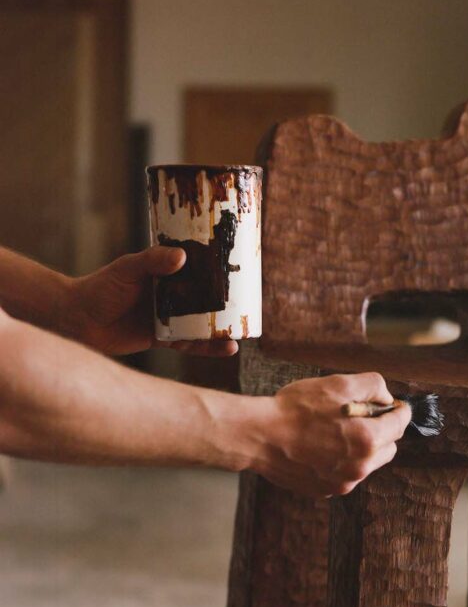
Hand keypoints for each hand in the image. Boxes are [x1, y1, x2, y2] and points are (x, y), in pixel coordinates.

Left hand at [67, 247, 238, 356]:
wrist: (78, 320)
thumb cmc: (100, 288)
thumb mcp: (127, 269)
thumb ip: (153, 262)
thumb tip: (182, 257)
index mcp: (167, 274)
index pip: (199, 270)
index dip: (220, 270)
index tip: (243, 269)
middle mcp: (172, 296)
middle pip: (207, 299)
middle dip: (229, 303)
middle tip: (251, 304)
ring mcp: (170, 318)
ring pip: (204, 324)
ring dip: (223, 329)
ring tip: (242, 333)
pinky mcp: (165, 338)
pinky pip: (192, 344)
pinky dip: (209, 347)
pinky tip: (226, 349)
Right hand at [246, 373, 410, 496]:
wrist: (259, 435)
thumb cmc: (297, 408)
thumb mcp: (338, 384)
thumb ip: (373, 386)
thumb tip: (386, 398)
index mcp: (368, 439)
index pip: (401, 423)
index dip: (399, 409)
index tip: (392, 405)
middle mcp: (360, 466)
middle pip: (389, 447)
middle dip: (382, 430)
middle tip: (363, 415)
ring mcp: (344, 482)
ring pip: (368, 463)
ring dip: (362, 447)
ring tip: (337, 431)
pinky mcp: (327, 490)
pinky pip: (347, 474)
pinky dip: (343, 461)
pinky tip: (322, 446)